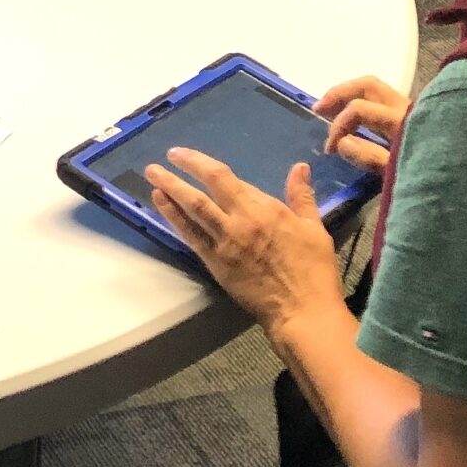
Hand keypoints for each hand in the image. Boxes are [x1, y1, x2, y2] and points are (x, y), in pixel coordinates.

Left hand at [144, 148, 344, 334]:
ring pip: (192, 210)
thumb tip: (299, 167)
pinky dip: (174, 219)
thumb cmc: (313, 270)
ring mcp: (224, 243)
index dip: (200, 164)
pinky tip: (162, 206)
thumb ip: (301, 196)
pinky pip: (191, 236)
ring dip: (170, 191)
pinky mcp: (216, 264)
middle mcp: (239, 221)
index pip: (225, 178)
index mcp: (263, 209)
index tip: (184, 155)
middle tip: (160, 161)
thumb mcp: (314, 228)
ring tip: (152, 177)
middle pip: (204, 190)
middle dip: (180, 172)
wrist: (303, 311)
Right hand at [315, 74, 410, 174]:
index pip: (359, 109)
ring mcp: (414, 111)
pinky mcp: (418, 119)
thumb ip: (371, 158)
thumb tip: (341, 142)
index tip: (330, 148)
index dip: (339, 125)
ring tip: (330, 110)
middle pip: (368, 85)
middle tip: (318, 109)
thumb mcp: (400, 175)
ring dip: (350, 96)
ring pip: (376, 90)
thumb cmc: (433, 180)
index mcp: (402, 120)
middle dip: (339, 94)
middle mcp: (407, 107)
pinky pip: (384, 101)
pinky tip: (355, 119)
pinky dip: (364, 103)